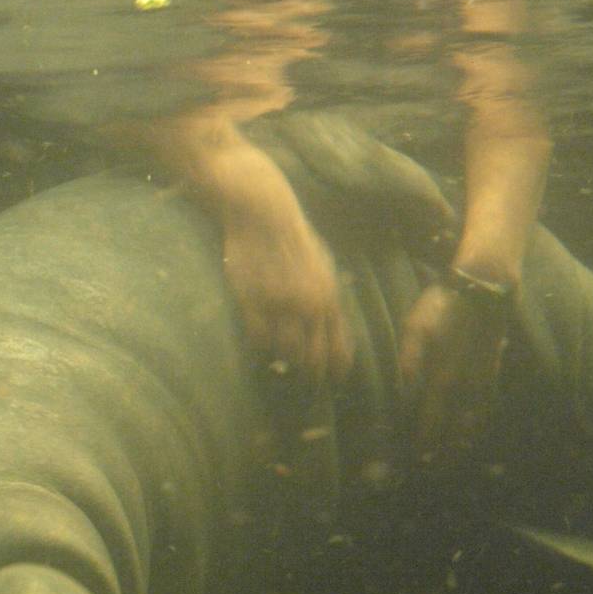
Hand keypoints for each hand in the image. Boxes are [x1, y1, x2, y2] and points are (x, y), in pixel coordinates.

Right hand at [219, 188, 351, 387]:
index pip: (339, 348)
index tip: (334, 379)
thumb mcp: (323, 266)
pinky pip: (258, 339)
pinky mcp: (252, 301)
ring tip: (282, 358)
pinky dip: (261, 343)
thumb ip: (328, 297)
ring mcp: (280, 305)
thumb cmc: (295, 238)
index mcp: (330, 299)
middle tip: (305, 378)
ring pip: (285, 352)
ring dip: (284, 358)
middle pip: (313, 360)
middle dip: (311, 372)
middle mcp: (309, 307)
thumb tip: (332, 327)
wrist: (265, 214)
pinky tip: (261, 337)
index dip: (337, 369)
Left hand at [397, 280, 508, 455]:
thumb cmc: (443, 306)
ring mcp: (480, 380)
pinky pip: (486, 404)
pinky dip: (480, 421)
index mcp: (441, 376)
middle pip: (453, 427)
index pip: (432, 418)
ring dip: (464, 441)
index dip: (426, 439)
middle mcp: (462, 385)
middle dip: (444, 449)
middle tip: (435, 468)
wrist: (483, 291)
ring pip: (473, 419)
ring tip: (456, 456)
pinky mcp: (491, 372)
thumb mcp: (415, 327)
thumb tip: (402, 387)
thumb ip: (409, 359)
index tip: (419, 457)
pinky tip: (475, 429)